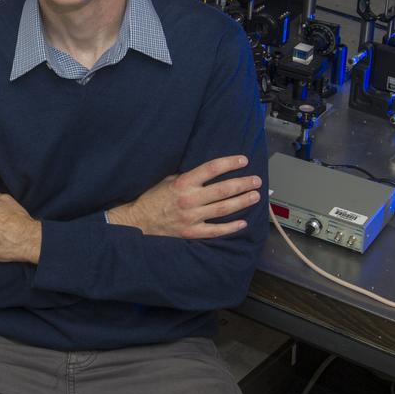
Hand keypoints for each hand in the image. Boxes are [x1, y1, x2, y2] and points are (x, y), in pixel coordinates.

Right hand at [108, 155, 260, 238]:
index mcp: (183, 183)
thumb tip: (208, 171)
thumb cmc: (152, 198)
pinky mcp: (192, 232)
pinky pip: (216, 230)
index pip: (211, 169)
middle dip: (243, 184)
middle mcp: (189, 199)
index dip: (229, 163)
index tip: (243, 160)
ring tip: (255, 196)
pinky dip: (231, 227)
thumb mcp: (167, 180)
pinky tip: (243, 222)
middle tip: (256, 180)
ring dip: (242, 202)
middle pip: (223, 189)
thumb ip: (187, 177)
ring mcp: (192, 217)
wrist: (138, 221)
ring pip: (223, 209)